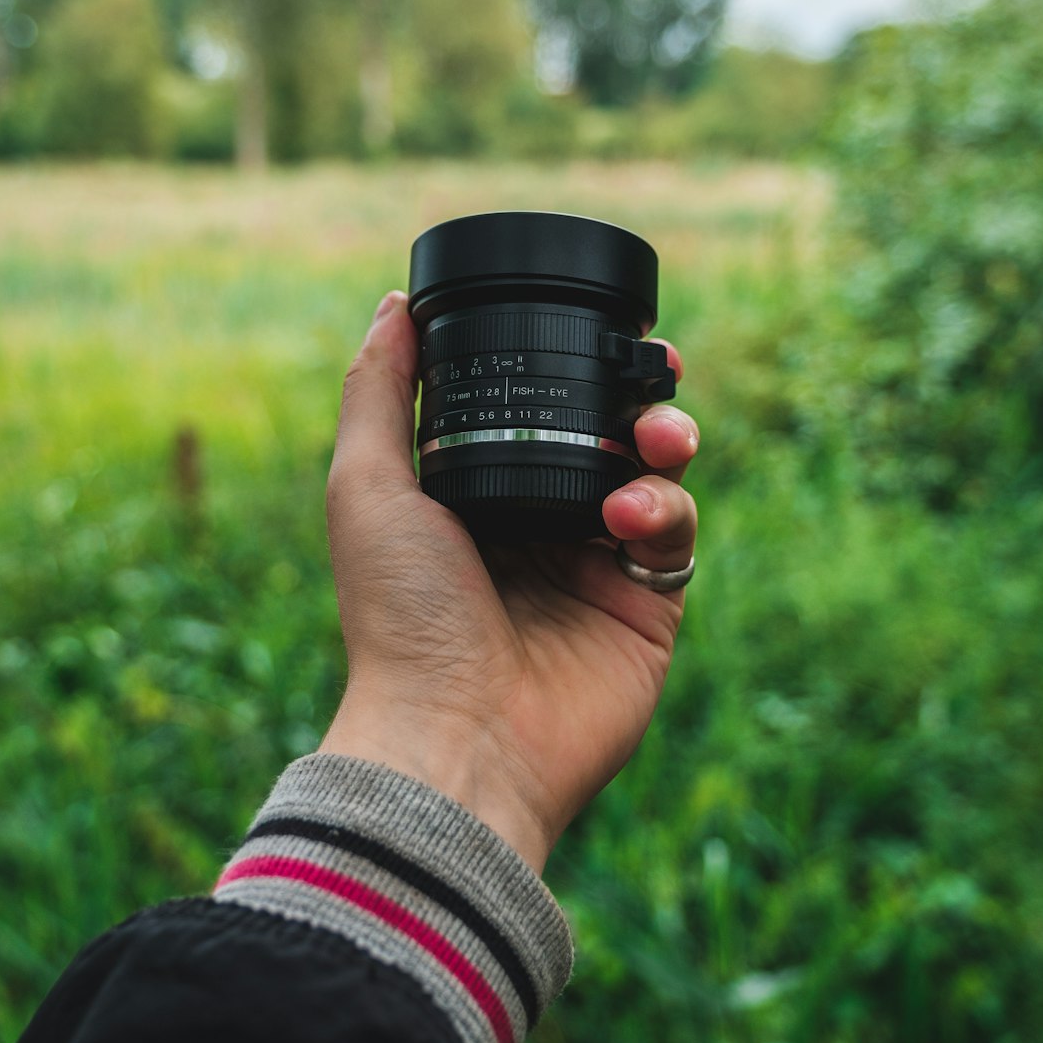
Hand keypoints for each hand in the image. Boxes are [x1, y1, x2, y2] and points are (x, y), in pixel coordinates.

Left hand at [320, 290, 698, 872]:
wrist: (456, 738)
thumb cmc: (400, 618)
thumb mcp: (367, 487)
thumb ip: (379, 391)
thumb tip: (394, 304)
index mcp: (476, 493)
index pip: (535, 408)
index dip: (570, 363)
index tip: (592, 324)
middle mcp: (539, 524)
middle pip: (608, 432)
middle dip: (639, 392)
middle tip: (657, 364)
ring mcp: (594, 566)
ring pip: (655, 474)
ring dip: (663, 440)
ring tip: (652, 441)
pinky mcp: (644, 610)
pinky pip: (675, 537)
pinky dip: (663, 512)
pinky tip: (626, 522)